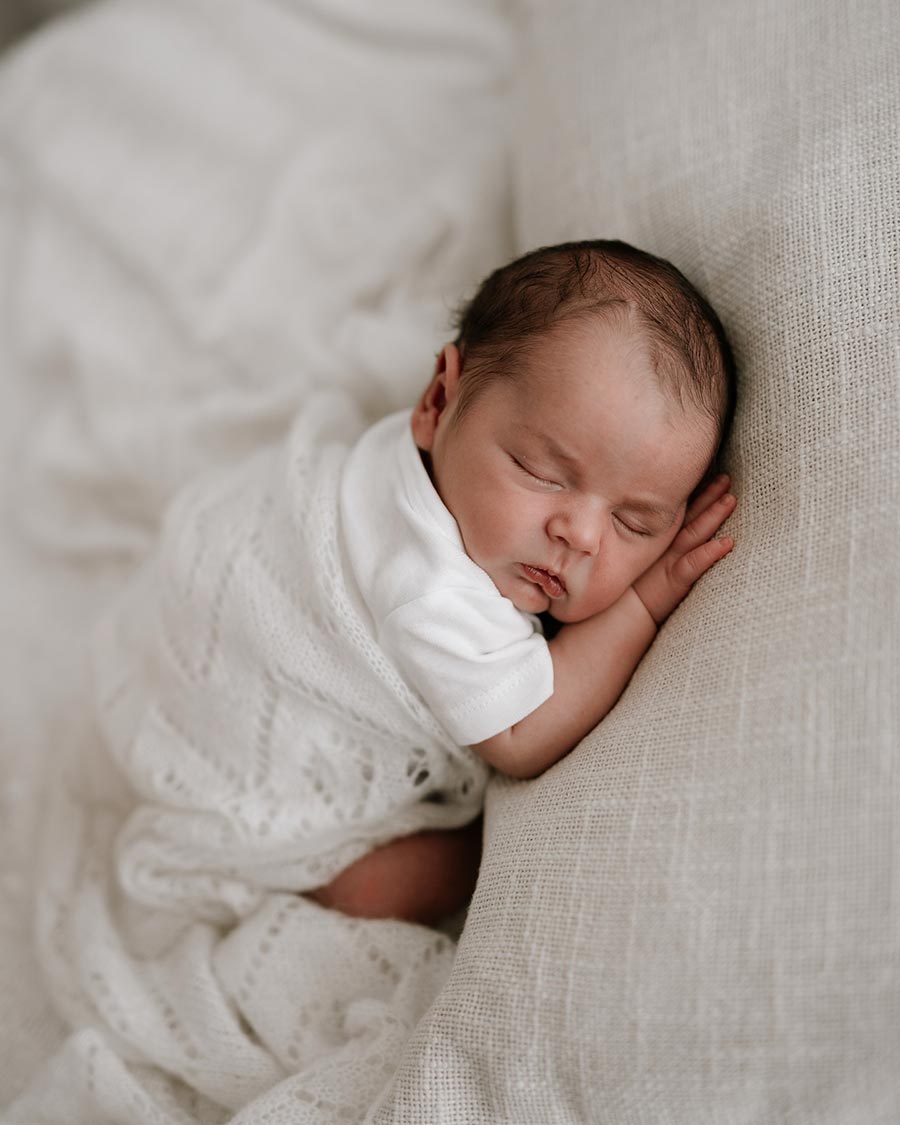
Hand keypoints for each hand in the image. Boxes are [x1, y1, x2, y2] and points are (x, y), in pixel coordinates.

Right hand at [633, 474, 736, 624]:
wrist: (616, 614)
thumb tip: (657, 525)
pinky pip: (693, 564)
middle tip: (726, 479)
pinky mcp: (673, 580)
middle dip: (709, 496)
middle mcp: (664, 547)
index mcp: (658, 541)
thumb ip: (646, 541)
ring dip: (713, 516)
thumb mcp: (639, 560)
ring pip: (695, 534)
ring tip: (730, 500)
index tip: (711, 477)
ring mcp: (669, 562)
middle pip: (690, 517)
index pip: (679, 514)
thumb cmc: (629, 590)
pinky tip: (727, 543)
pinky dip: (710, 553)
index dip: (696, 496)